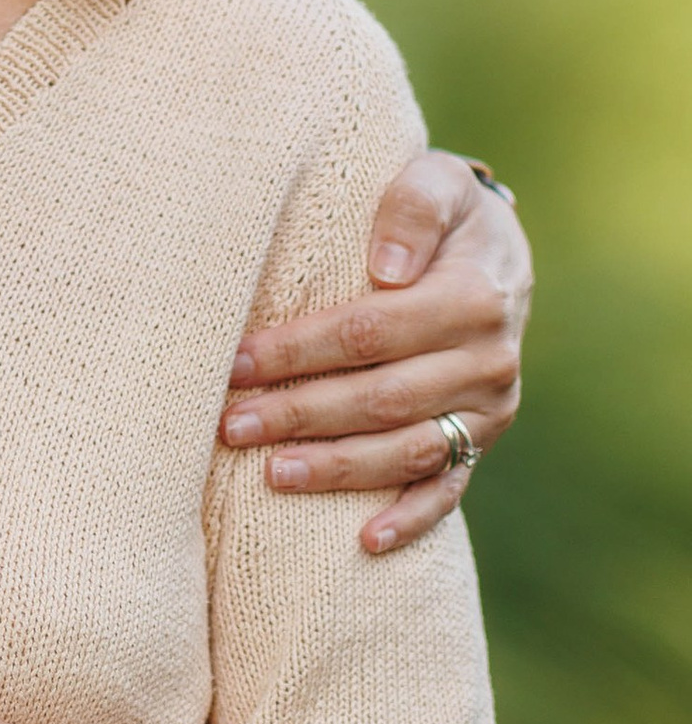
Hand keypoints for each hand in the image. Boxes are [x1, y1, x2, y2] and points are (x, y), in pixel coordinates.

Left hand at [218, 153, 526, 554]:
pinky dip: (410, 519)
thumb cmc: (441, 213)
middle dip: (299, 414)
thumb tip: (385, 270)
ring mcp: (488, 411)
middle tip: (228, 425)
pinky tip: (363, 542)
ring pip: (407, 450)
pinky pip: (447, 489)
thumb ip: (412, 208)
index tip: (234, 362)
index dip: (299, 351)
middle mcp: (489, 361)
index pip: (370, 332)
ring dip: (338, 469)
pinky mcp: (481, 442)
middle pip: (380, 398)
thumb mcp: (435, 181)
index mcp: (474, 298)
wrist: (494, 251)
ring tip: (270, 475)